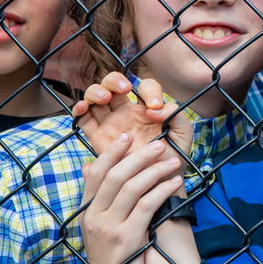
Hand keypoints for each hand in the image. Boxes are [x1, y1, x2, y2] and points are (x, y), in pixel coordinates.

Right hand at [74, 72, 193, 160]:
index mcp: (148, 107)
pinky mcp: (98, 138)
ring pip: (95, 98)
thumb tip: (152, 109)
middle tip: (123, 90)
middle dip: (114, 80)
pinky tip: (83, 107)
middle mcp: (127, 113)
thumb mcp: (183, 133)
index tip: (154, 107)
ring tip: (105, 99)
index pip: (144, 86)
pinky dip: (79, 110)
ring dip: (95, 92)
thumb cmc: (175, 157)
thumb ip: (175, 115)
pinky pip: (84, 120)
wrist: (162, 183)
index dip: (149, 90)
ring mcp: (111, 124)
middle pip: (112, 84)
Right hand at [79, 134, 185, 263]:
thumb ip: (98, 199)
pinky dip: (161, 191)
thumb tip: (90, 168)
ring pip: (131, 188)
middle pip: (114, 176)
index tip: (127, 137)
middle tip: (158, 145)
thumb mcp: (98, 227)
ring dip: (154, 171)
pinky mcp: (127, 239)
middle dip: (138, 157)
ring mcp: (110, 228)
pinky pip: (146, 206)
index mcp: (87, 212)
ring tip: (173, 162)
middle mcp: (94, 218)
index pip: (95, 174)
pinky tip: (174, 183)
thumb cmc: (111, 258)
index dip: (111, 152)